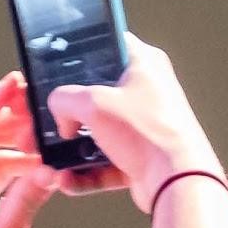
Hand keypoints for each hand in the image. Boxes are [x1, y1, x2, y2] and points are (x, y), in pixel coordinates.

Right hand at [44, 36, 222, 214]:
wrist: (178, 183)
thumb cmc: (148, 133)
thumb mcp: (94, 104)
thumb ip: (65, 99)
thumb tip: (59, 110)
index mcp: (144, 64)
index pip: (106, 44)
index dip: (79, 52)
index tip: (55, 65)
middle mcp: (147, 92)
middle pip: (97, 94)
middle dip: (68, 112)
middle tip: (48, 119)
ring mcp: (145, 126)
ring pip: (100, 133)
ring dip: (73, 148)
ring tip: (50, 158)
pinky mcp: (143, 157)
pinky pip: (107, 163)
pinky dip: (86, 173)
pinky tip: (66, 180)